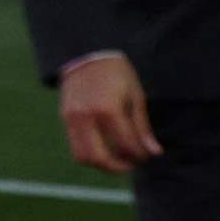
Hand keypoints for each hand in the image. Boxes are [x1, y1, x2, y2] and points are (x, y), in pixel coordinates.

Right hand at [56, 50, 158, 172]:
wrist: (87, 53)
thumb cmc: (117, 73)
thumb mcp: (135, 96)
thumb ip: (141, 127)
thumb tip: (153, 153)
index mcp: (108, 109)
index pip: (126, 145)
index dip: (140, 155)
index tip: (147, 156)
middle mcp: (87, 116)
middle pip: (99, 158)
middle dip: (118, 167)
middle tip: (131, 164)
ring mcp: (72, 118)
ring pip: (83, 156)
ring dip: (101, 164)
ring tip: (117, 159)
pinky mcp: (65, 118)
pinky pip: (76, 145)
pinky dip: (91, 153)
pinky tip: (105, 147)